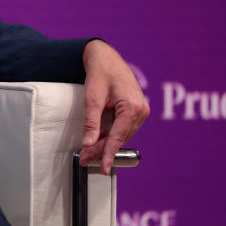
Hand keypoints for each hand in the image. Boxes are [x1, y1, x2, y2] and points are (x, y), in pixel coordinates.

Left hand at [79, 40, 148, 174]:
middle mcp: (141, 111)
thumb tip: (88, 144)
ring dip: (105, 145)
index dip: (108, 154)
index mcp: (133, 107)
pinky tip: (97, 142)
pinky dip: (110, 136)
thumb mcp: (92, 98)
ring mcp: (140, 111)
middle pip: (120, 138)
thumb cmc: (100, 73)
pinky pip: (122, 128)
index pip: (119, 137)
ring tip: (87, 155)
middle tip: (84, 160)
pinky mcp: (135, 111)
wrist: (106, 57)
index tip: (103, 168)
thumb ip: (91, 122)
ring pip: (121, 135)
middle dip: (102, 150)